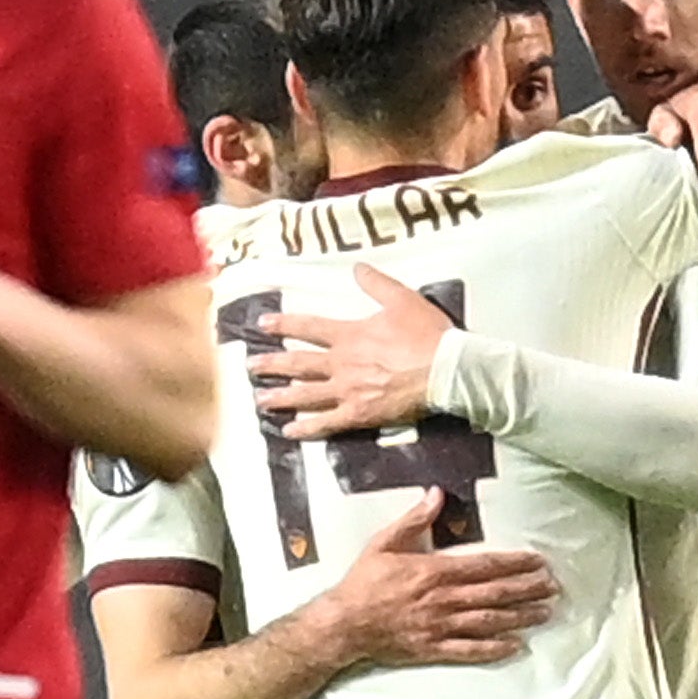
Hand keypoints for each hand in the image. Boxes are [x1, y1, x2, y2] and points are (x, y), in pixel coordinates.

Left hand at [252, 265, 458, 439]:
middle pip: (299, 363)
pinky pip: (328, 422)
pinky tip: (290, 431)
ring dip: (281, 397)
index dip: (284, 324)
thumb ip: (376, 283)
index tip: (263, 324)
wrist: (446, 369)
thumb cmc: (427, 334)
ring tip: (261, 400)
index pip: (309, 328)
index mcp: (350, 335)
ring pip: (306, 394)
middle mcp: (342, 363)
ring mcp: (349, 391)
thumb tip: (356, 268)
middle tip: (251, 365)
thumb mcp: (402, 298)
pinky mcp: (361, 414)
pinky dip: (307, 427)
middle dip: (272, 363)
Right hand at [303, 499, 558, 670]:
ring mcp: (440, 626)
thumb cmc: (364, 581)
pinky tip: (516, 646)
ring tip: (544, 613)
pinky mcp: (434, 648)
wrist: (344, 623)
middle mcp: (443, 599)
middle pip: (494, 593)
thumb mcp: (384, 543)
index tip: (538, 561)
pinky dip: (495, 648)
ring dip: (520, 616)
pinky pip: (470, 650)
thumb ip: (414, 520)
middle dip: (527, 589)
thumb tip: (436, 494)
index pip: (485, 565)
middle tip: (553, 587)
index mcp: (434, 571)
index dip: (515, 563)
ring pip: (489, 621)